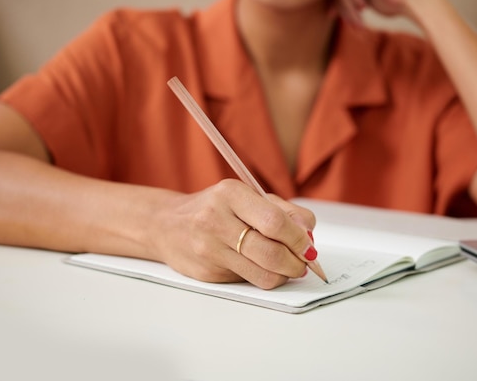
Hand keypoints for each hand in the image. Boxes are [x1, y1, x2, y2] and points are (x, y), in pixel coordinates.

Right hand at [148, 179, 315, 289]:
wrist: (167, 225)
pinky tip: (259, 266)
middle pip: (271, 253)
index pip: (275, 222)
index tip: (309, 247)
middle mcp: (216, 220)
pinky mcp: (207, 273)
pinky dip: (262, 277)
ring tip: (286, 267)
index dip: (299, 239)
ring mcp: (209, 249)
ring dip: (284, 275)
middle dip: (296, 263)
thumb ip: (282, 210)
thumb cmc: (214, 208)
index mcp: (230, 194)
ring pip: (262, 274)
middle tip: (304, 263)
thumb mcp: (246, 196)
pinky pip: (248, 282)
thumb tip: (308, 233)